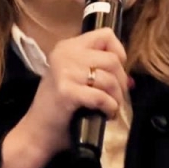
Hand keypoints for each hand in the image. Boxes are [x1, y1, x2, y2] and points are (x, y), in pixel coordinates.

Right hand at [0, 28, 129, 167]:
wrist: (37, 132)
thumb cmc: (58, 108)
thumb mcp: (75, 80)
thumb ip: (100, 72)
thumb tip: (130, 80)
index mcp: (67, 47)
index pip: (105, 35)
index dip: (118, 53)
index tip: (116, 72)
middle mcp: (65, 54)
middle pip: (112, 59)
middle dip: (120, 81)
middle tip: (116, 97)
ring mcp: (64, 72)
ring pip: (110, 78)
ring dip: (116, 97)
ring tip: (111, 108)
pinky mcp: (66, 91)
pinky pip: (101, 96)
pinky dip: (110, 107)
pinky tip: (106, 114)